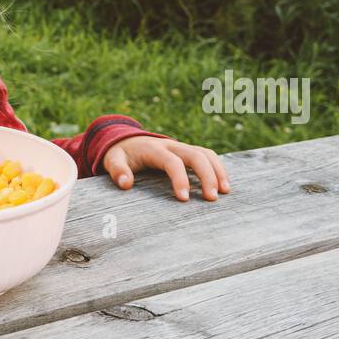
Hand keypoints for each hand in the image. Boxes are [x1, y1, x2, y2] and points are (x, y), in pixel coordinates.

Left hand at [102, 135, 229, 201]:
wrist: (126, 140)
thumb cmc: (121, 154)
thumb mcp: (113, 160)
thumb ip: (117, 170)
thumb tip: (126, 184)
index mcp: (154, 148)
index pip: (172, 162)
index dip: (180, 179)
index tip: (184, 199)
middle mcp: (171, 145)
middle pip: (196, 155)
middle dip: (207, 175)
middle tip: (212, 198)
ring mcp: (182, 147)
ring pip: (206, 153)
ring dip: (217, 171)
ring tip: (225, 192)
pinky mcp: (188, 152)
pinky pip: (207, 156)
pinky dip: (218, 168)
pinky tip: (223, 184)